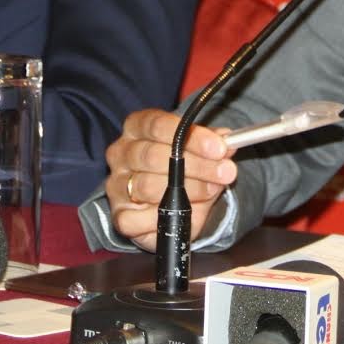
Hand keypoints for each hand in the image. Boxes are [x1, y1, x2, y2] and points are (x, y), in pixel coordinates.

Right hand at [103, 109, 235, 250]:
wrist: (170, 203)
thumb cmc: (181, 168)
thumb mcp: (200, 150)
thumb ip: (212, 144)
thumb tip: (227, 142)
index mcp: (136, 127)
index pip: (157, 124)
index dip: (192, 136)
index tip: (219, 148)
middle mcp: (120, 152)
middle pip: (154, 155)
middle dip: (196, 165)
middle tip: (225, 172)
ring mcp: (116, 184)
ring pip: (148, 187)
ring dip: (188, 191)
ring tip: (211, 190)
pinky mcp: (120, 216)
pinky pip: (138, 218)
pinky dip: (164, 217)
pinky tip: (182, 214)